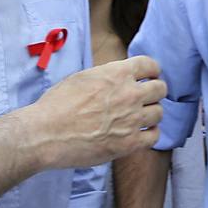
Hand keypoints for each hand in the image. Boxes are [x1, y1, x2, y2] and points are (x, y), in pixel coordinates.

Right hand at [36, 56, 166, 169]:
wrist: (47, 133)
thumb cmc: (57, 105)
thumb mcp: (82, 77)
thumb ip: (106, 76)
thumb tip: (118, 79)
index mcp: (117, 73)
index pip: (150, 65)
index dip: (152, 71)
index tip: (150, 76)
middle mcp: (129, 94)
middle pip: (160, 89)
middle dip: (154, 92)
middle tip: (146, 98)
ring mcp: (132, 119)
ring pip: (159, 113)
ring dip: (151, 114)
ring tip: (141, 118)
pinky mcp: (130, 143)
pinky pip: (154, 136)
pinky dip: (150, 134)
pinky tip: (140, 134)